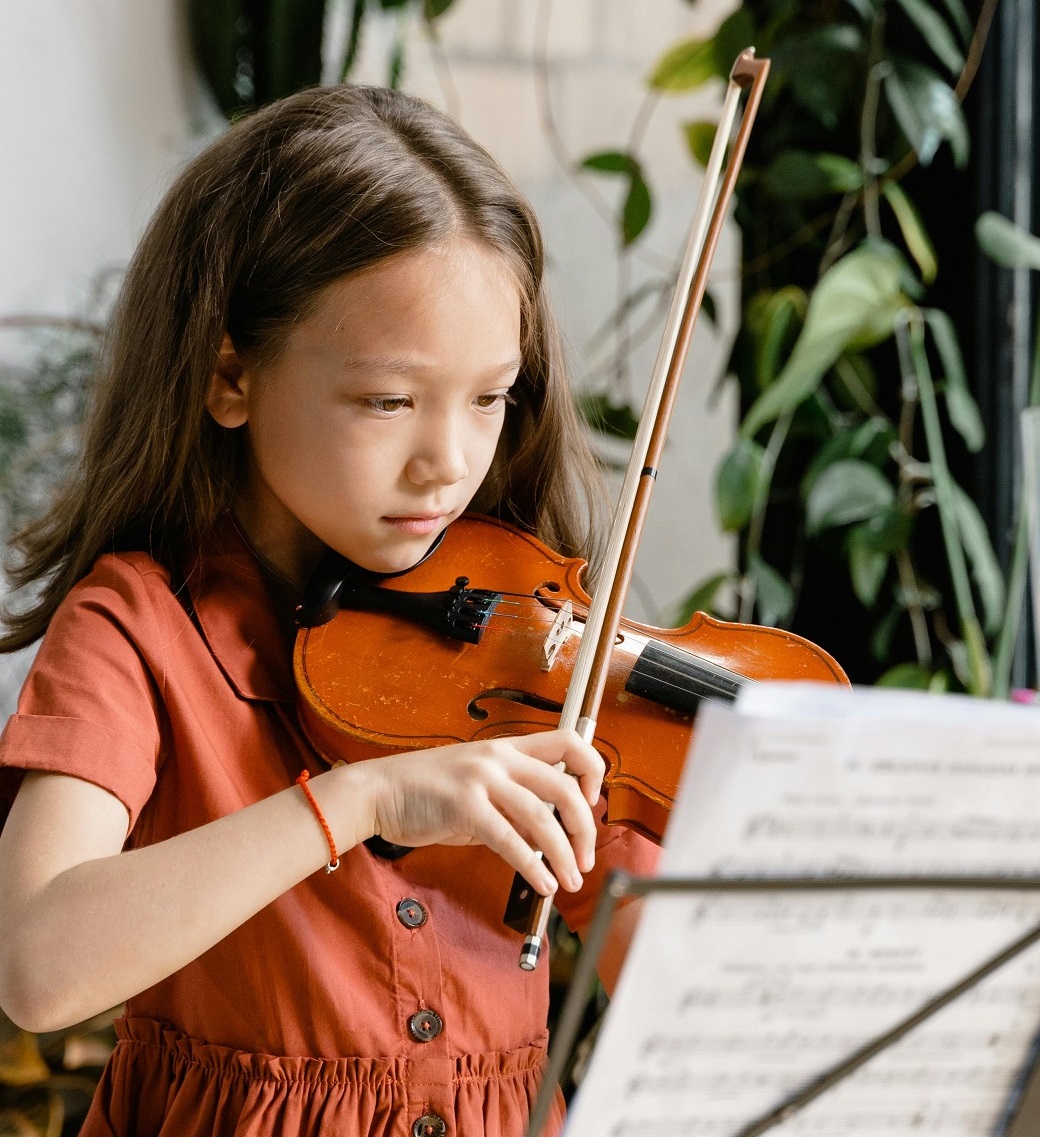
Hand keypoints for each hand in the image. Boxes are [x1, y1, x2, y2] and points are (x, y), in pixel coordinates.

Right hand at [357, 729, 603, 896]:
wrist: (380, 791)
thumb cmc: (428, 791)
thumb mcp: (479, 788)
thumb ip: (514, 805)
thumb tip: (549, 837)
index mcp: (508, 748)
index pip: (569, 743)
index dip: (592, 772)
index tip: (592, 803)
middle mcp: (500, 758)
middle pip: (565, 786)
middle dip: (584, 828)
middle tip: (585, 859)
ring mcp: (482, 780)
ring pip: (542, 817)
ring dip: (563, 855)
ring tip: (569, 881)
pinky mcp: (464, 806)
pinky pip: (510, 840)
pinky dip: (533, 866)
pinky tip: (542, 883)